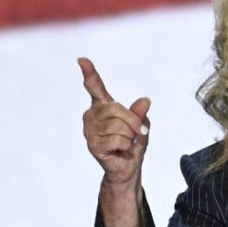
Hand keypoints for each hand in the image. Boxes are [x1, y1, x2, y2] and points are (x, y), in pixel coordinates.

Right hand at [78, 57, 150, 185]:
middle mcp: (92, 115)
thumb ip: (140, 112)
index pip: (95, 87)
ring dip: (130, 136)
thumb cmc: (132, 142)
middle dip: (133, 121)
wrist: (128, 166)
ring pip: (118, 126)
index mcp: (103, 106)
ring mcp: (90, 131)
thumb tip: (145, 100)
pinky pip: (117, 140)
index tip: (82, 60)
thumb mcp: (142, 124)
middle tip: (140, 132)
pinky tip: (121, 150)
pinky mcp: (92, 145)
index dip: (89, 73)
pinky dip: (126, 146)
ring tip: (127, 143)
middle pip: (116, 109)